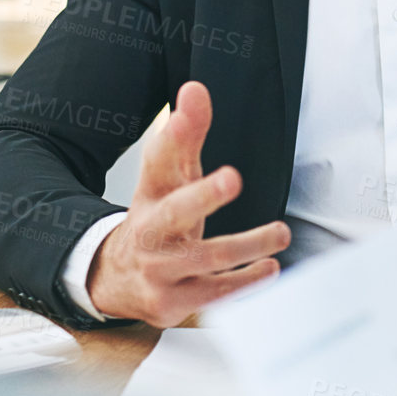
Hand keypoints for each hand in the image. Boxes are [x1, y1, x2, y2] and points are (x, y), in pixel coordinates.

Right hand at [87, 81, 288, 325]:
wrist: (116, 276)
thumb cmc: (155, 217)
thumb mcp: (166, 177)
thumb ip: (185, 135)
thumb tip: (195, 90)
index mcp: (150, 196)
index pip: (160, 163)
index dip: (175, 139)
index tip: (187, 111)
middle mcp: (150, 235)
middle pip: (175, 213)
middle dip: (203, 196)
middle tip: (232, 178)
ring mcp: (159, 273)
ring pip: (205, 261)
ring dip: (246, 247)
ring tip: (279, 234)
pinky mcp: (172, 305)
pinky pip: (214, 296)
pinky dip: (244, 283)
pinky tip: (269, 270)